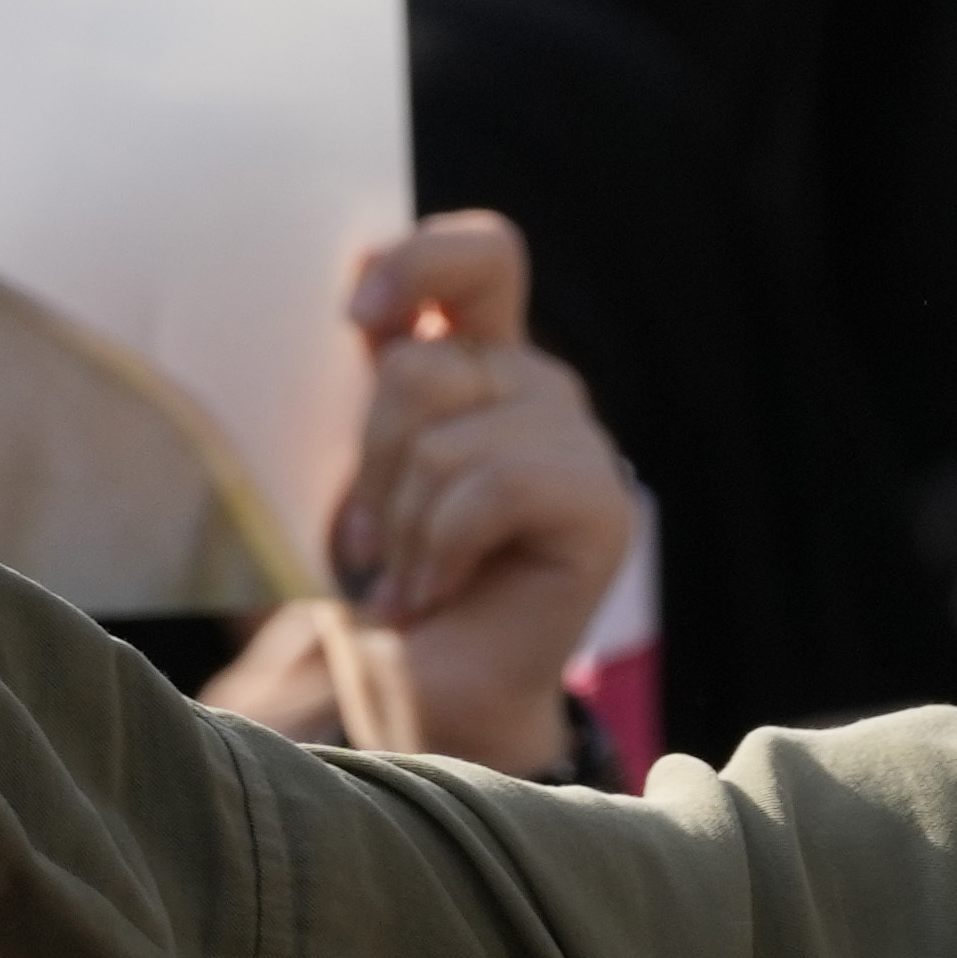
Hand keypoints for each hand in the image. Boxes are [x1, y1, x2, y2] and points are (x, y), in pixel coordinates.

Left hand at [318, 213, 634, 772]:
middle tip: (370, 544)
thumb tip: (358, 306)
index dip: (419, 262)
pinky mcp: (601, 504)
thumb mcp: (355, 471)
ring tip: (407, 583)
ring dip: (401, 528)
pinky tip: (436, 594)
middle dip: (368, 466)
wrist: (427, 702)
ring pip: (447, 437)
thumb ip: (369, 386)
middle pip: (420, 365)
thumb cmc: (384, 585)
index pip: (481, 255)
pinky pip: (495, 485)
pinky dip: (441, 549)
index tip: (357, 320)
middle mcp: (533, 387)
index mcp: (477, 363)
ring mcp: (577, 442)